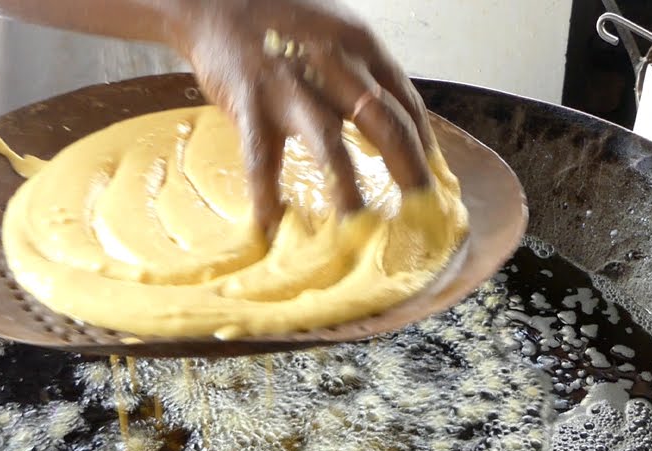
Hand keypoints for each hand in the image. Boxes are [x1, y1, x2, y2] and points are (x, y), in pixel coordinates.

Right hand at [167, 0, 434, 229]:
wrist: (217, 0)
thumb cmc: (282, 21)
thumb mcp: (337, 34)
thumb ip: (364, 75)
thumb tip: (393, 123)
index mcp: (361, 46)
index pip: (407, 102)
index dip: (425, 146)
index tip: (433, 180)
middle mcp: (333, 64)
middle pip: (384, 123)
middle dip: (408, 170)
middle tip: (421, 209)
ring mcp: (291, 87)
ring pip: (328, 143)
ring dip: (348, 188)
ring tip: (361, 226)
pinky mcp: (250, 105)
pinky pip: (261, 159)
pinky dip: (267, 196)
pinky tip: (273, 225)